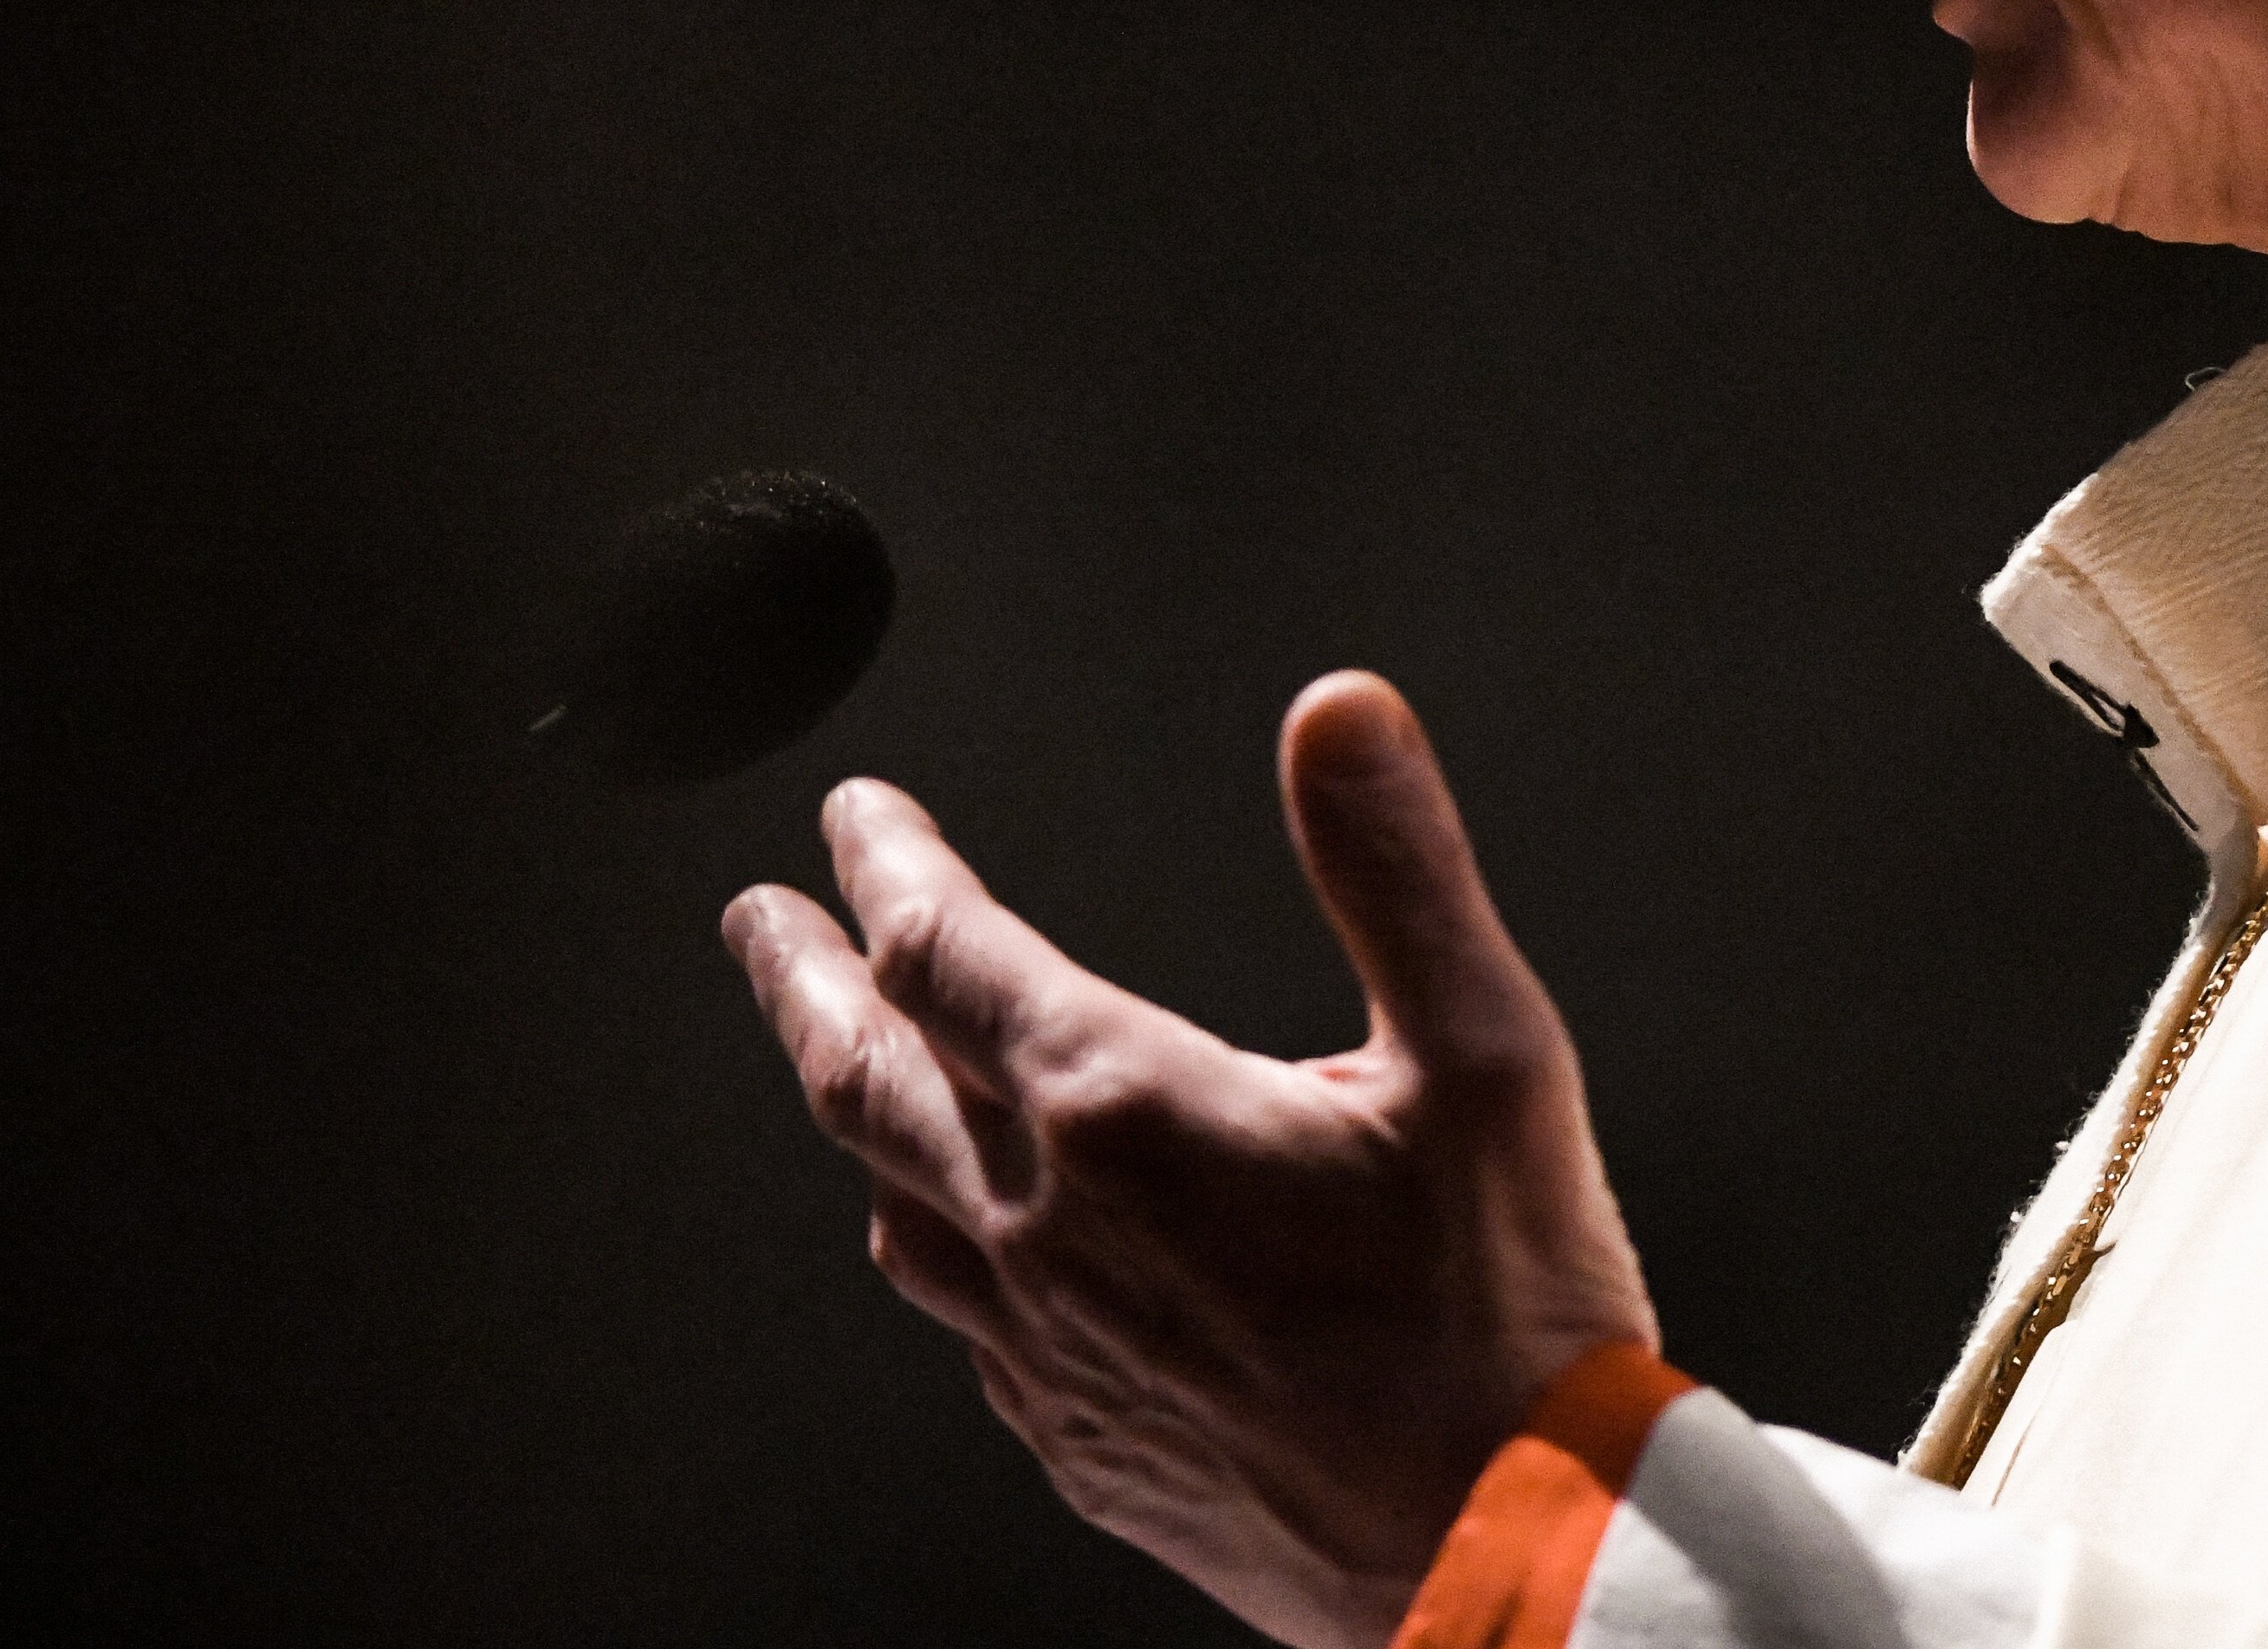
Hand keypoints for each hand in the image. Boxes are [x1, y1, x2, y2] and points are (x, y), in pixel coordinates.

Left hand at [725, 672, 1653, 1648]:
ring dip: (850, 1110)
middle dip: (802, 979)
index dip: (893, 866)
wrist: (1506, 1550)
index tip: (860, 820)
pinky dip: (928, 1239)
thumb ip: (1397, 867)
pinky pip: (957, 1319)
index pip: (951, 952)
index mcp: (1130, 1112)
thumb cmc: (1506, 1314)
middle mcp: (1052, 1231)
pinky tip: (957, 1240)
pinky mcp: (1075, 1438)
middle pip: (864, 1078)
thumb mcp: (1487, 1051)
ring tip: (842, 1064)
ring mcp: (1046, 1350)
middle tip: (761, 922)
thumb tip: (1340, 717)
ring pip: (890, 1205)